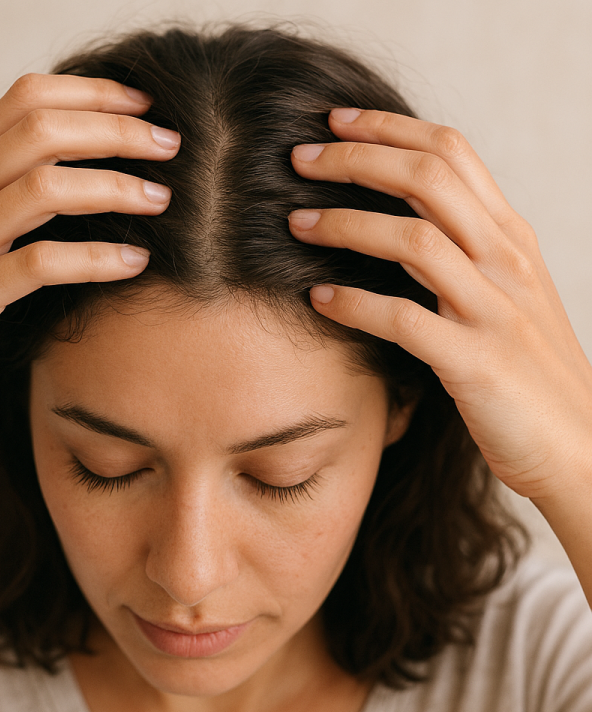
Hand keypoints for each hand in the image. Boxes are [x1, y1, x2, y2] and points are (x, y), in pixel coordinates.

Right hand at [0, 74, 178, 431]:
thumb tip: (69, 181)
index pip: (25, 102)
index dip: (91, 94)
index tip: (144, 104)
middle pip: (41, 132)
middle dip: (116, 130)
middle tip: (169, 144)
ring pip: (43, 188)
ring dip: (113, 188)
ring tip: (161, 199)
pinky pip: (38, 264)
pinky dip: (94, 258)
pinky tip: (134, 263)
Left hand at [288, 108, 591, 506]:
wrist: (579, 444)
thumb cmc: (528, 368)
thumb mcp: (505, 292)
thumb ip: (463, 250)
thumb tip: (402, 216)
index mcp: (509, 237)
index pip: (450, 152)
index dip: (388, 128)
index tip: (334, 121)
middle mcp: (505, 260)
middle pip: (427, 178)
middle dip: (355, 159)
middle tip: (298, 158)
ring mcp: (493, 309)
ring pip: (413, 239)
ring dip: (345, 224)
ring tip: (295, 224)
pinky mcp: (476, 362)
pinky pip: (404, 319)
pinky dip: (354, 305)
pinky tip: (317, 300)